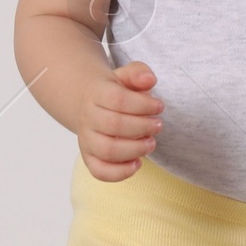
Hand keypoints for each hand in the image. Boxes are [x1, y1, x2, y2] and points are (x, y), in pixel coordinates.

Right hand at [78, 60, 162, 181]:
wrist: (92, 106)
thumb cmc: (116, 92)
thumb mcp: (126, 76)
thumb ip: (138, 73)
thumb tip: (150, 79)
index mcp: (96, 93)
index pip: (118, 99)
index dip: (143, 105)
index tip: (159, 106)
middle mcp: (87, 117)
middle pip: (114, 125)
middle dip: (142, 127)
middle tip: (158, 125)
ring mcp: (86, 140)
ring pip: (107, 150)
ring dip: (135, 149)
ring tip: (151, 143)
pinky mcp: (89, 158)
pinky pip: (100, 171)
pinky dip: (120, 172)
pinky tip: (138, 163)